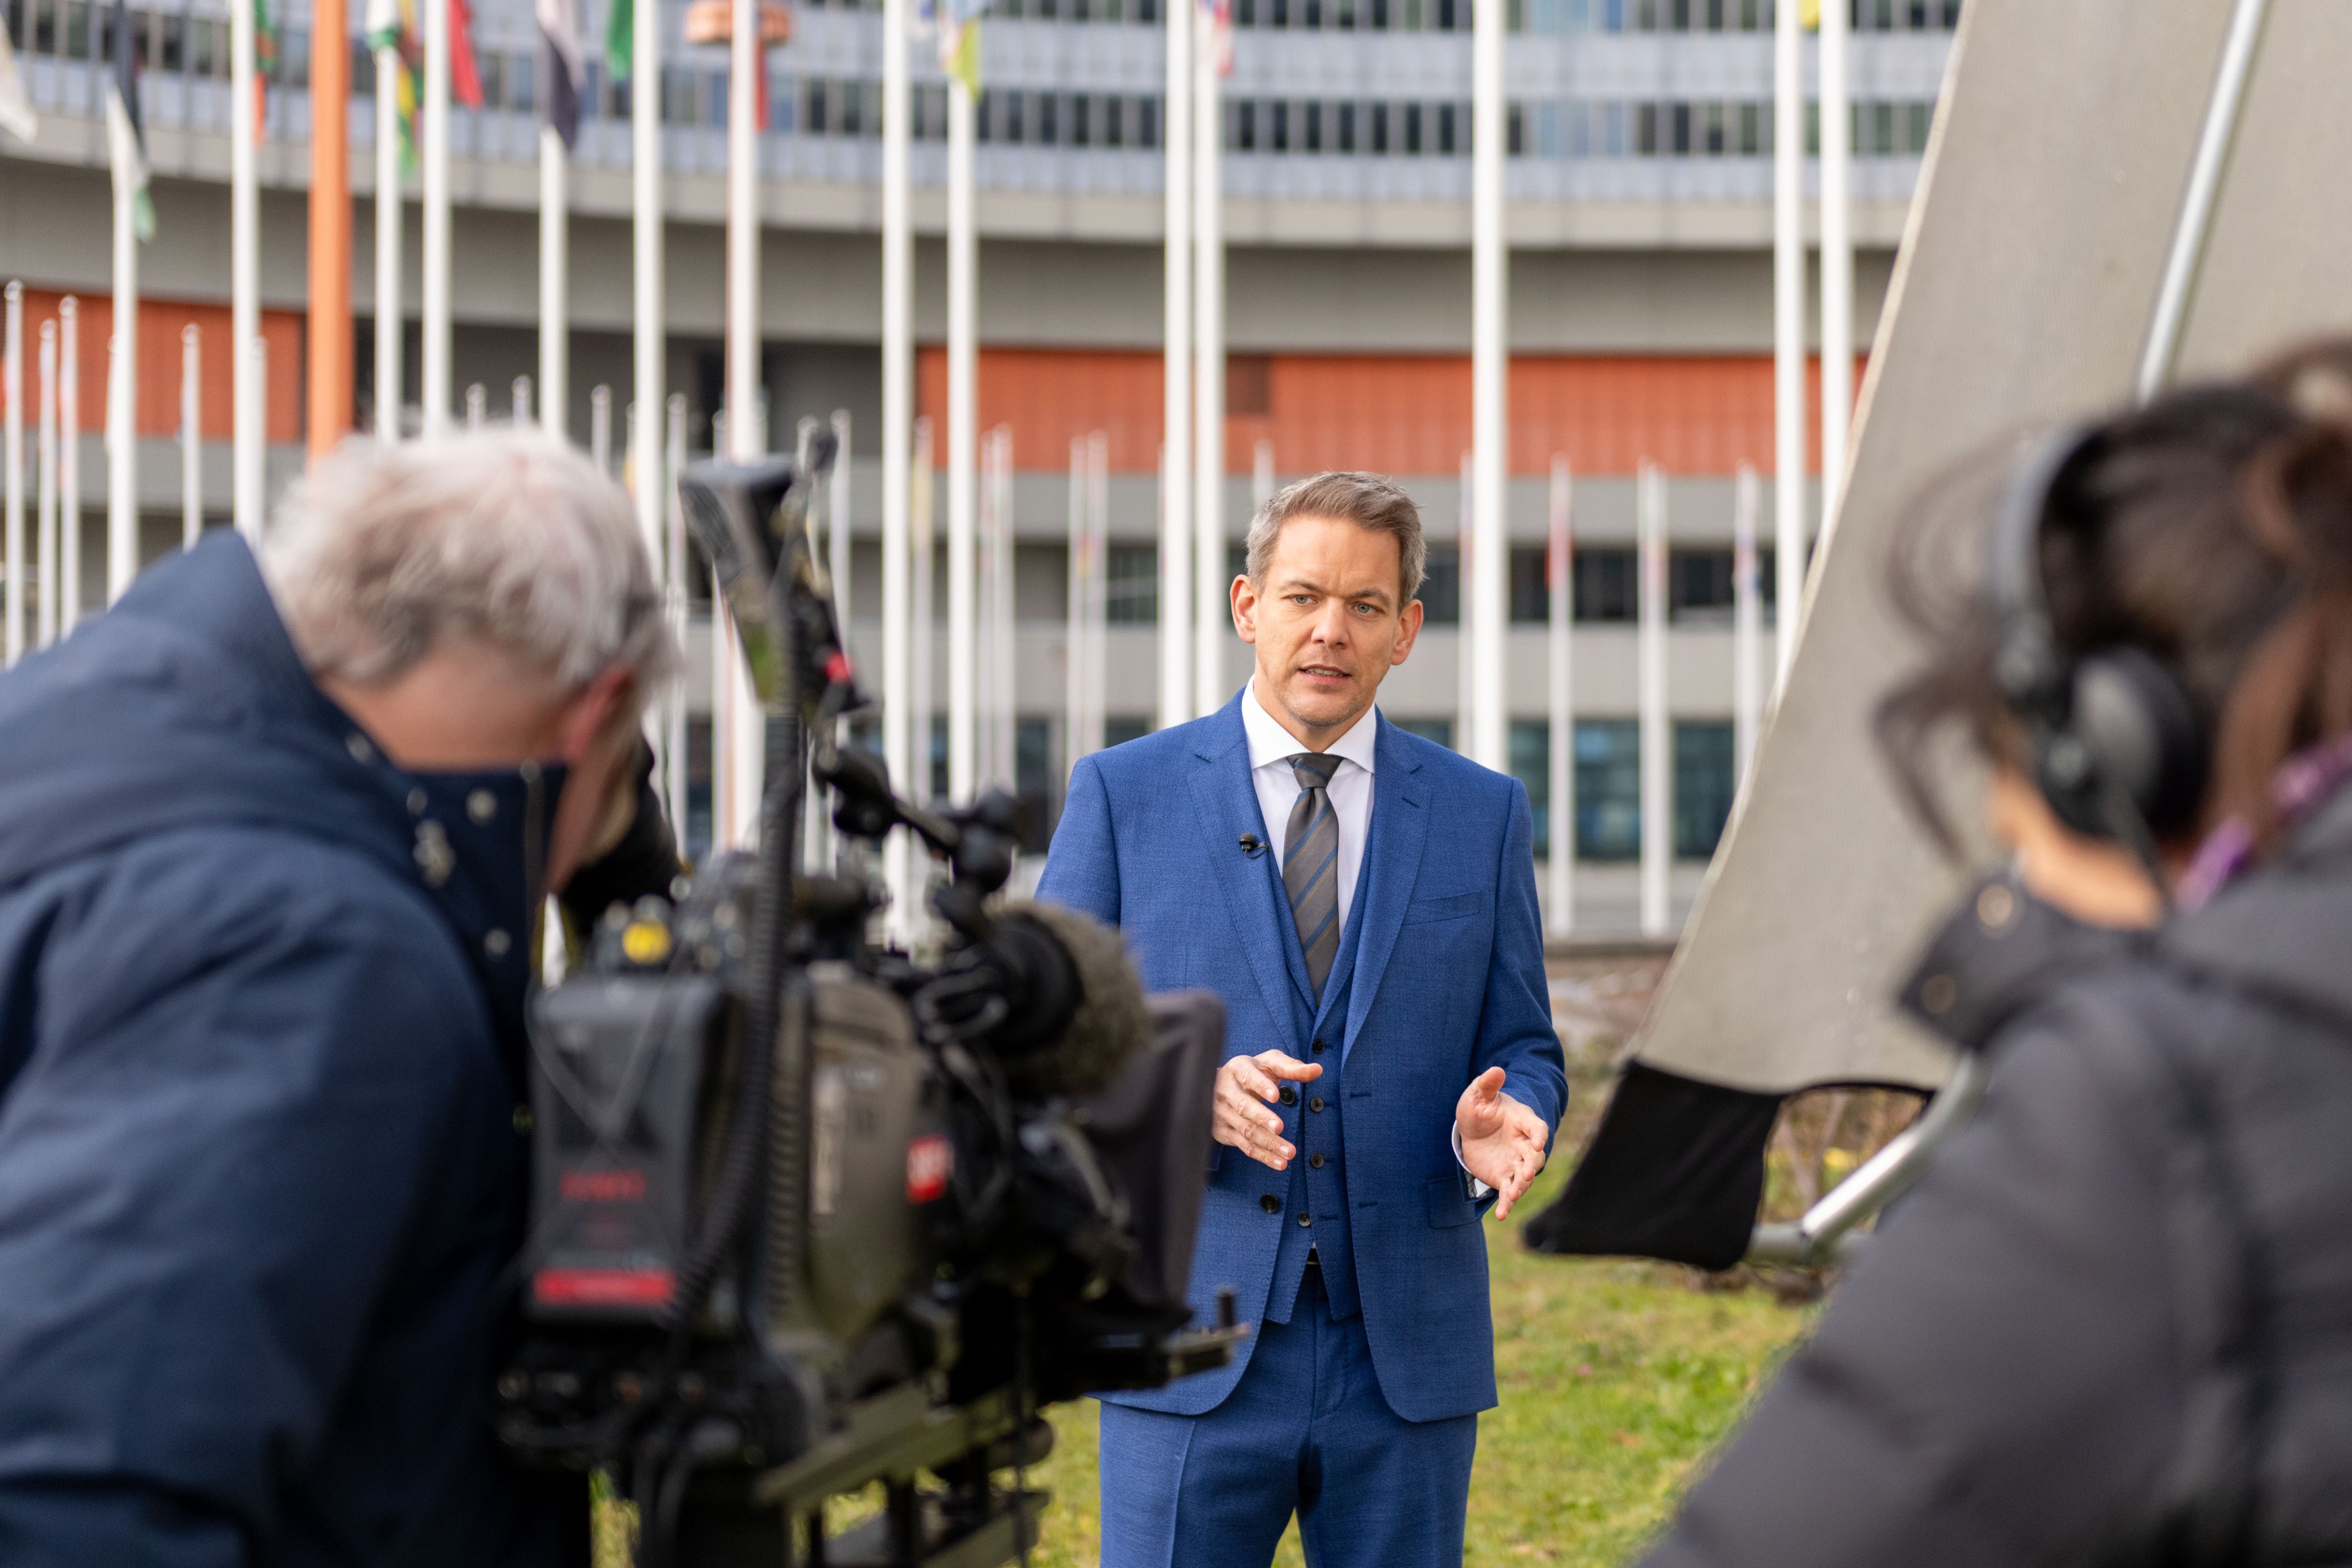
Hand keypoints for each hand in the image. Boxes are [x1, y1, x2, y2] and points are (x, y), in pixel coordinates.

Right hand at [1213, 1051, 1323, 1172]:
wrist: (1217, 1084)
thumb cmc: (1252, 1071)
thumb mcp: (1269, 1064)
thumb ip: (1292, 1068)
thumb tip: (1318, 1070)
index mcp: (1237, 1069)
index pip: (1248, 1077)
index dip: (1261, 1086)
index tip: (1275, 1096)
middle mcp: (1225, 1091)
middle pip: (1243, 1106)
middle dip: (1261, 1117)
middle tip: (1279, 1127)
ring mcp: (1222, 1113)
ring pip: (1246, 1130)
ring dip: (1268, 1142)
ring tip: (1289, 1152)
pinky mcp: (1224, 1132)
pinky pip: (1245, 1146)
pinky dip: (1263, 1156)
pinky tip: (1279, 1163)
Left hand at [1456, 1067, 1549, 1219]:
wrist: (1472, 1129)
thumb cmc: (1480, 1108)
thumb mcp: (1478, 1094)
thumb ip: (1487, 1084)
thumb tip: (1496, 1070)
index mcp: (1522, 1121)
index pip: (1537, 1127)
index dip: (1539, 1134)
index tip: (1539, 1142)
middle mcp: (1524, 1144)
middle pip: (1534, 1156)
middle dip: (1531, 1165)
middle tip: (1527, 1173)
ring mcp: (1516, 1162)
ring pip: (1523, 1177)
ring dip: (1520, 1185)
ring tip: (1512, 1194)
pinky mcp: (1504, 1177)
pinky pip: (1508, 1192)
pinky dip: (1506, 1203)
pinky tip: (1500, 1214)